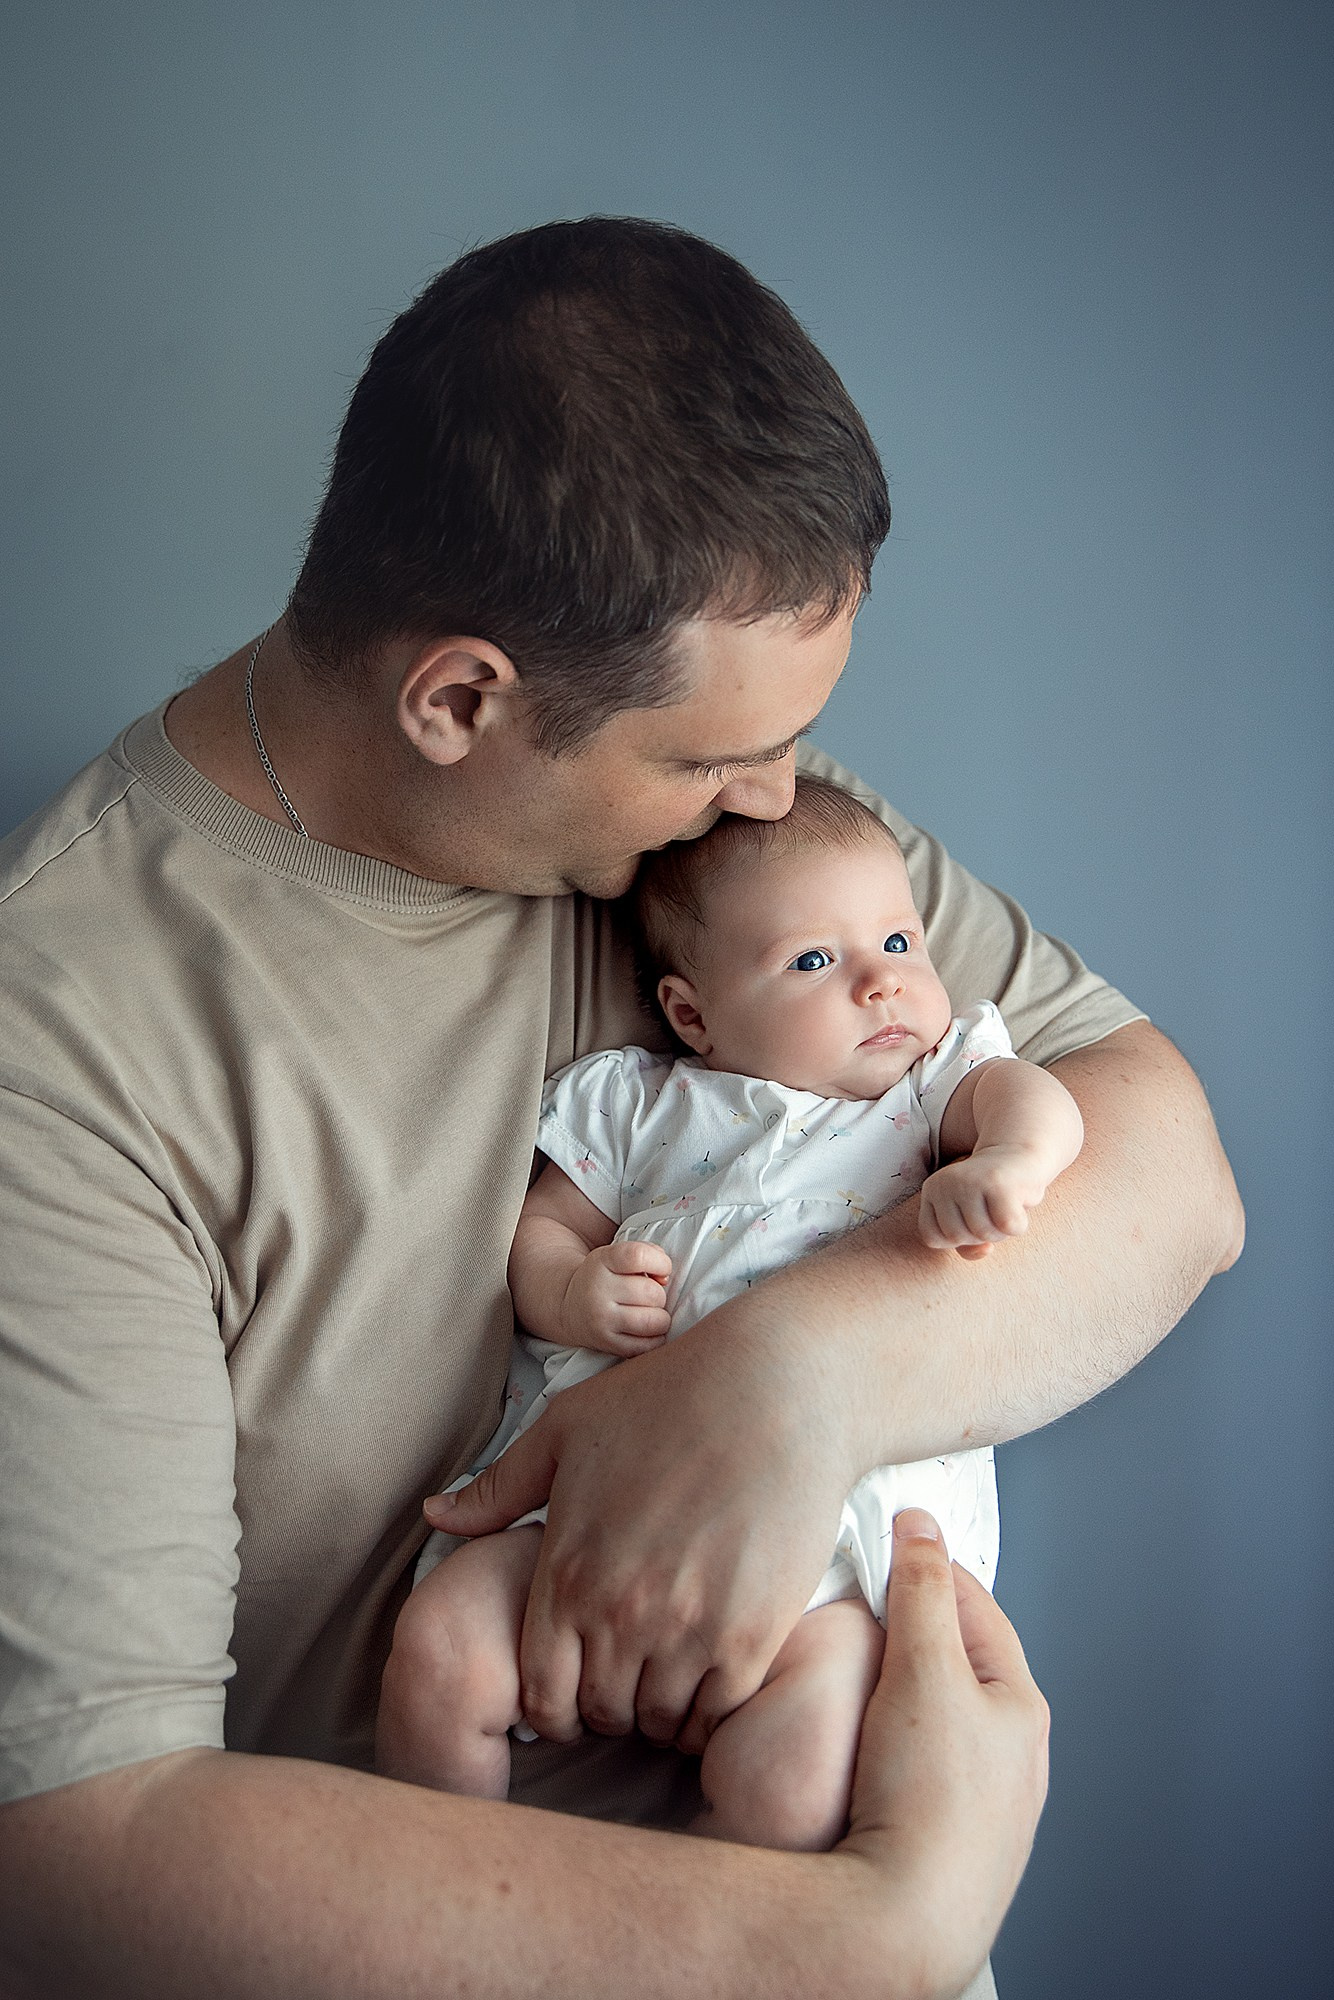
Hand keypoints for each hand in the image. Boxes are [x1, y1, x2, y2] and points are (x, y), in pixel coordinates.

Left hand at [427, 1303, 849, 1754]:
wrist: (775, 1388)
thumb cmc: (666, 1397)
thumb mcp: (566, 1428)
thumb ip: (498, 1488)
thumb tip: (435, 1516)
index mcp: (567, 1572)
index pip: (541, 1693)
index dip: (554, 1704)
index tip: (576, 1686)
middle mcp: (620, 1614)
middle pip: (601, 1714)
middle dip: (608, 1703)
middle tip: (628, 1675)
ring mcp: (687, 1630)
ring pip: (659, 1721)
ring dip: (660, 1708)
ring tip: (671, 1672)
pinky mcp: (752, 1636)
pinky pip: (717, 1713)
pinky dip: (710, 1707)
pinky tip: (713, 1670)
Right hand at [561, 1241, 672, 1353]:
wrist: (571, 1306)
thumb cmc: (607, 1277)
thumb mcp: (617, 1256)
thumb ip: (648, 1255)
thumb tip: (664, 1279)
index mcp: (602, 1261)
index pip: (638, 1256)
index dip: (661, 1263)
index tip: (660, 1270)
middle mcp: (597, 1290)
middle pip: (652, 1293)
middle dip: (659, 1295)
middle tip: (648, 1297)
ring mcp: (601, 1319)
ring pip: (653, 1321)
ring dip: (660, 1319)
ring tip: (650, 1314)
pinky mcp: (607, 1343)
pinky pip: (647, 1346)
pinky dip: (655, 1339)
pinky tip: (646, 1330)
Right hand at [841, 1509, 1049, 1988]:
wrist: (905, 1918)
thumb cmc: (924, 1797)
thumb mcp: (923, 1669)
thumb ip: (919, 1590)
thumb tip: (920, 1523)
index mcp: (1022, 1706)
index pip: (975, 1606)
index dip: (926, 1568)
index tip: (884, 1547)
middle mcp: (1017, 1756)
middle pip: (961, 1661)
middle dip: (914, 1627)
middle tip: (862, 1607)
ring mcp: (987, 1804)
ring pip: (942, 1715)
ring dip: (903, 1685)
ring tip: (859, 1674)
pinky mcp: (950, 1841)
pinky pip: (923, 1765)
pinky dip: (895, 1738)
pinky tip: (866, 1746)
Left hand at [918, 1146, 1053, 1258]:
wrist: (1020, 1154)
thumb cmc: (992, 1193)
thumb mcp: (970, 1218)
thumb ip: (966, 1245)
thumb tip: (984, 1250)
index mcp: (932, 1189)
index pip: (932, 1237)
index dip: (955, 1238)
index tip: (970, 1219)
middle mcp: (946, 1182)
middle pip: (957, 1237)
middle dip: (980, 1234)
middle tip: (992, 1210)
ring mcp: (971, 1181)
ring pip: (983, 1234)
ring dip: (1001, 1230)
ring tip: (1004, 1206)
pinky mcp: (998, 1183)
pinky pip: (1009, 1227)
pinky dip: (1019, 1225)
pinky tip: (1018, 1203)